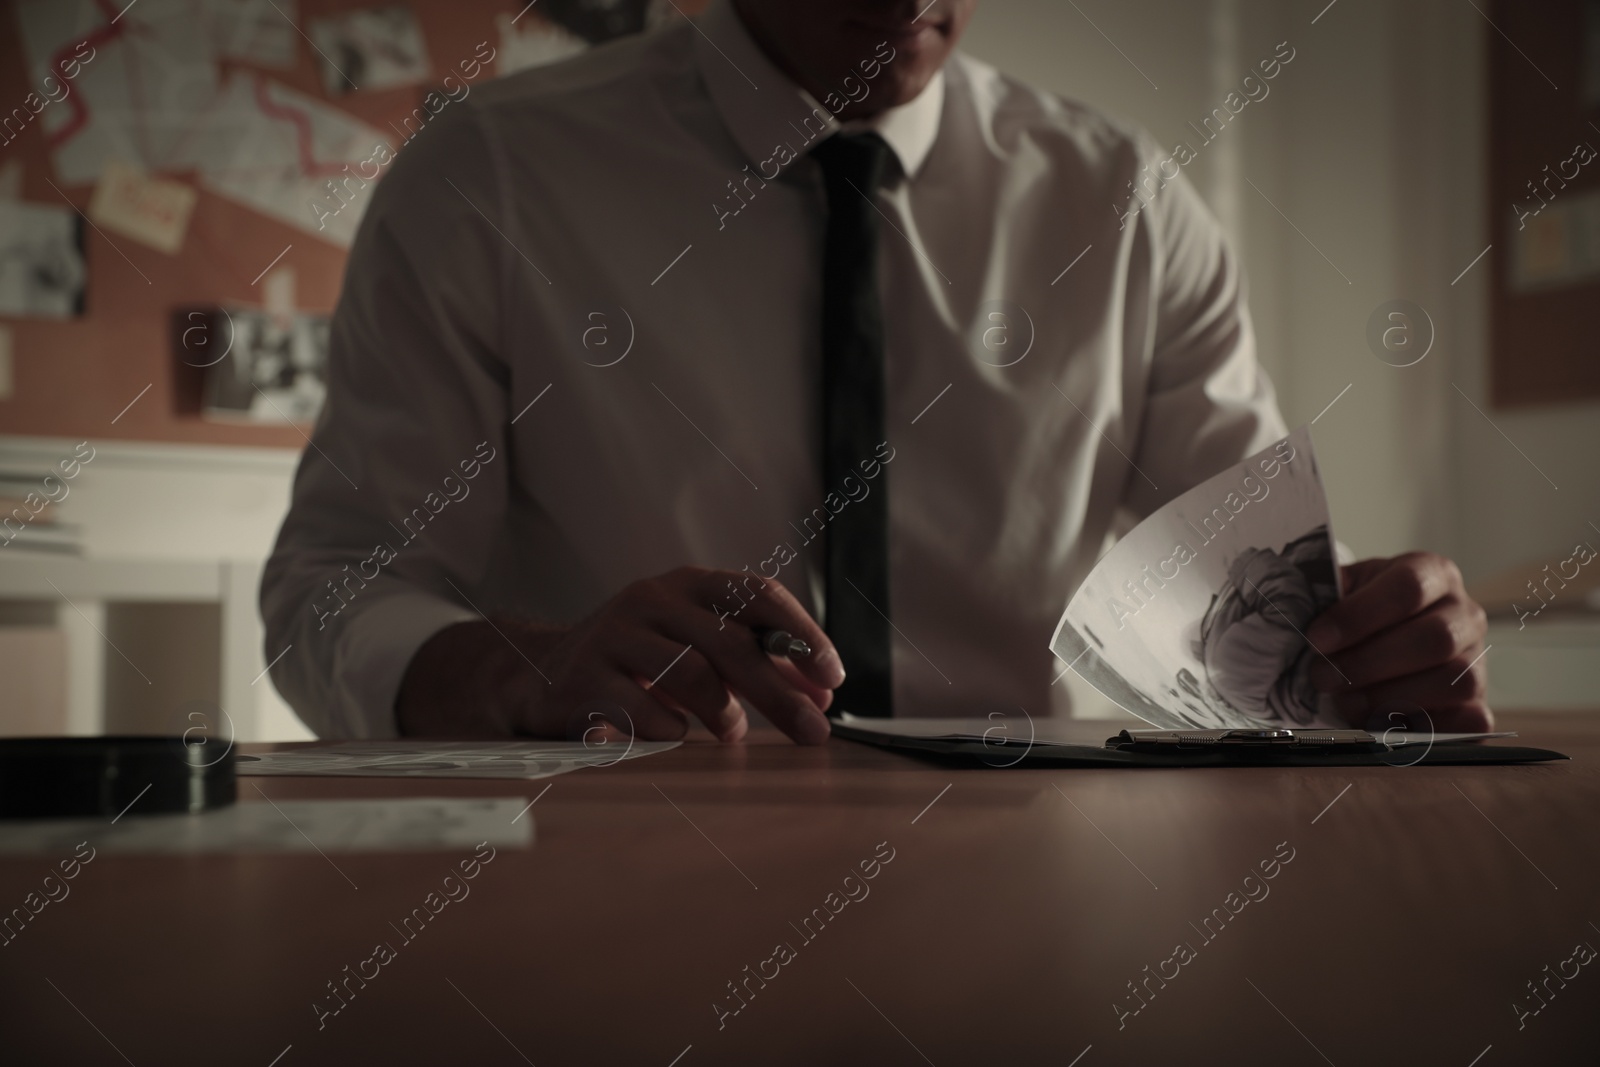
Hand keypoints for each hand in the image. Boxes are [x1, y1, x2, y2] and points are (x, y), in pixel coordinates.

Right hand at [396, 567, 844, 743]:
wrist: (538, 675)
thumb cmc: (634, 665)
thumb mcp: (693, 646)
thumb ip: (754, 661)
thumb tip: (821, 692)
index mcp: (688, 585)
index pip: (758, 595)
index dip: (803, 635)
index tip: (832, 678)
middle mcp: (651, 599)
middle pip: (731, 643)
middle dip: (780, 694)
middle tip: (813, 733)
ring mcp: (613, 635)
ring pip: (689, 673)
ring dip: (723, 713)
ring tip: (732, 735)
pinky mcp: (582, 679)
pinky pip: (642, 711)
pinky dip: (670, 731)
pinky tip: (674, 738)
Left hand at [1304, 552, 1491, 732]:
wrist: (1386, 636)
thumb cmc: (1360, 612)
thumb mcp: (1343, 590)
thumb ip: (1327, 596)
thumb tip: (1301, 617)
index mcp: (1433, 574)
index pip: (1408, 588)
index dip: (1359, 616)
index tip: (1317, 639)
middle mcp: (1465, 614)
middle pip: (1434, 639)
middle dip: (1369, 664)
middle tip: (1322, 677)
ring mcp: (1478, 661)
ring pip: (1455, 681)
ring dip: (1391, 698)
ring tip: (1345, 702)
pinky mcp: (1480, 705)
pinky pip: (1469, 723)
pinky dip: (1424, 728)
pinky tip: (1379, 724)